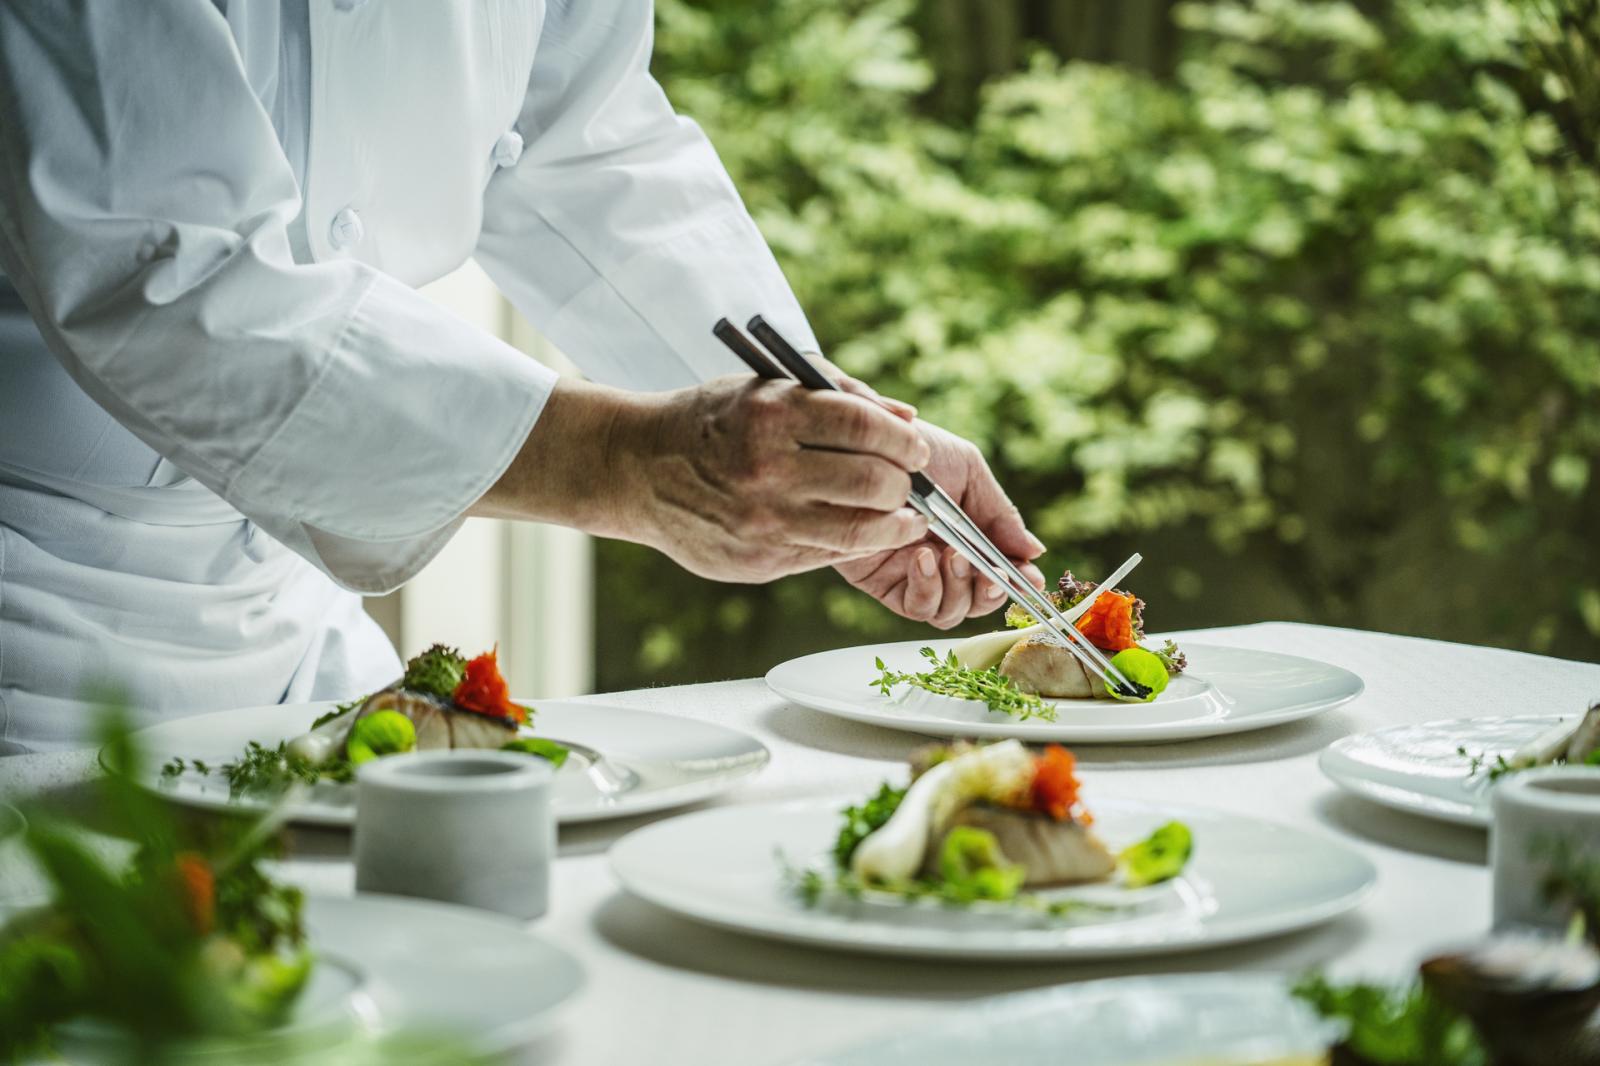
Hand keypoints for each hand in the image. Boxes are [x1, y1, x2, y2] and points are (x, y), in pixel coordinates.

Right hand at [600, 376, 930, 581]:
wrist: (636, 468)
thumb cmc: (712, 421)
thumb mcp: (765, 389)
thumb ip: (838, 397)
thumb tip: (906, 420)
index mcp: (771, 414)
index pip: (864, 427)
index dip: (903, 440)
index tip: (915, 446)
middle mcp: (767, 469)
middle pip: (873, 482)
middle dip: (905, 483)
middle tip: (909, 480)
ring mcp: (762, 522)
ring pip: (859, 531)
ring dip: (895, 523)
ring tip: (903, 515)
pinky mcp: (758, 561)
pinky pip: (828, 556)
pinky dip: (857, 544)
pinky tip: (864, 531)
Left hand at [834, 421, 1046, 627]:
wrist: (867, 447)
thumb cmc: (917, 452)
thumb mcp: (968, 472)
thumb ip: (1001, 515)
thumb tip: (1035, 552)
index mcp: (967, 537)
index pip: (996, 573)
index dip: (1016, 583)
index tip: (1030, 579)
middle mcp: (943, 561)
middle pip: (975, 603)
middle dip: (990, 591)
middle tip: (990, 570)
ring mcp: (913, 575)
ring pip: (949, 613)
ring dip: (960, 590)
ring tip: (953, 554)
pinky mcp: (882, 583)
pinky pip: (916, 606)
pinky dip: (928, 589)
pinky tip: (923, 558)